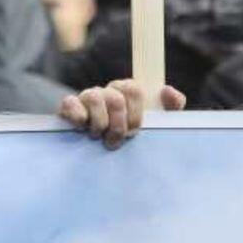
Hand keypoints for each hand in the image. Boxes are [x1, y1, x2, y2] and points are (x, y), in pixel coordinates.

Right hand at [58, 80, 186, 149]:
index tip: (135, 132)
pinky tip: (81, 129)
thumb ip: (172, 106)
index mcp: (129, 90)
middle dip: (118, 125)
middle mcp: (108, 91)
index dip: (135, 114)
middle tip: (118, 141)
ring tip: (99, 138)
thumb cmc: (133, 135)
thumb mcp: (159, 121)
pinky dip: (77, 116)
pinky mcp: (69, 107)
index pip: (134, 90)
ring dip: (99, 124)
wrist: (102, 152)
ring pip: (94, 98)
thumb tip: (167, 90)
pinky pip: (70, 102)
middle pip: (115, 98)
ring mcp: (88, 97)